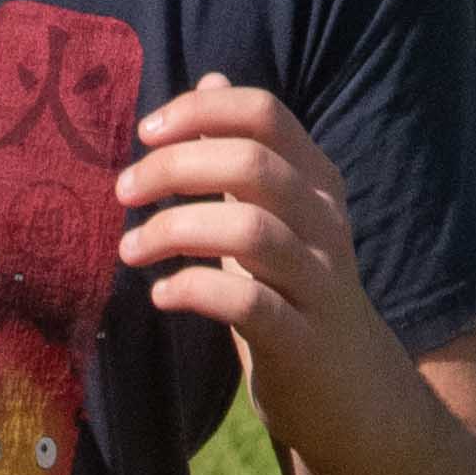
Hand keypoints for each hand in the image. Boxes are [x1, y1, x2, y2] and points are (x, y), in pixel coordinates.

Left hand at [113, 75, 391, 464]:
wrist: (352, 395)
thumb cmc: (295, 294)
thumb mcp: (277, 214)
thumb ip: (245, 152)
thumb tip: (211, 79)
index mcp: (316, 183)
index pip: (265, 115)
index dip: (200, 112)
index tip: (145, 132)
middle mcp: (324, 224)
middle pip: (253, 165)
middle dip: (175, 168)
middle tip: (123, 191)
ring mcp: (318, 282)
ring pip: (252, 231)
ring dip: (175, 231)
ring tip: (130, 249)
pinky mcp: (303, 341)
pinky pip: (249, 305)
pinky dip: (196, 291)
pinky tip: (162, 295)